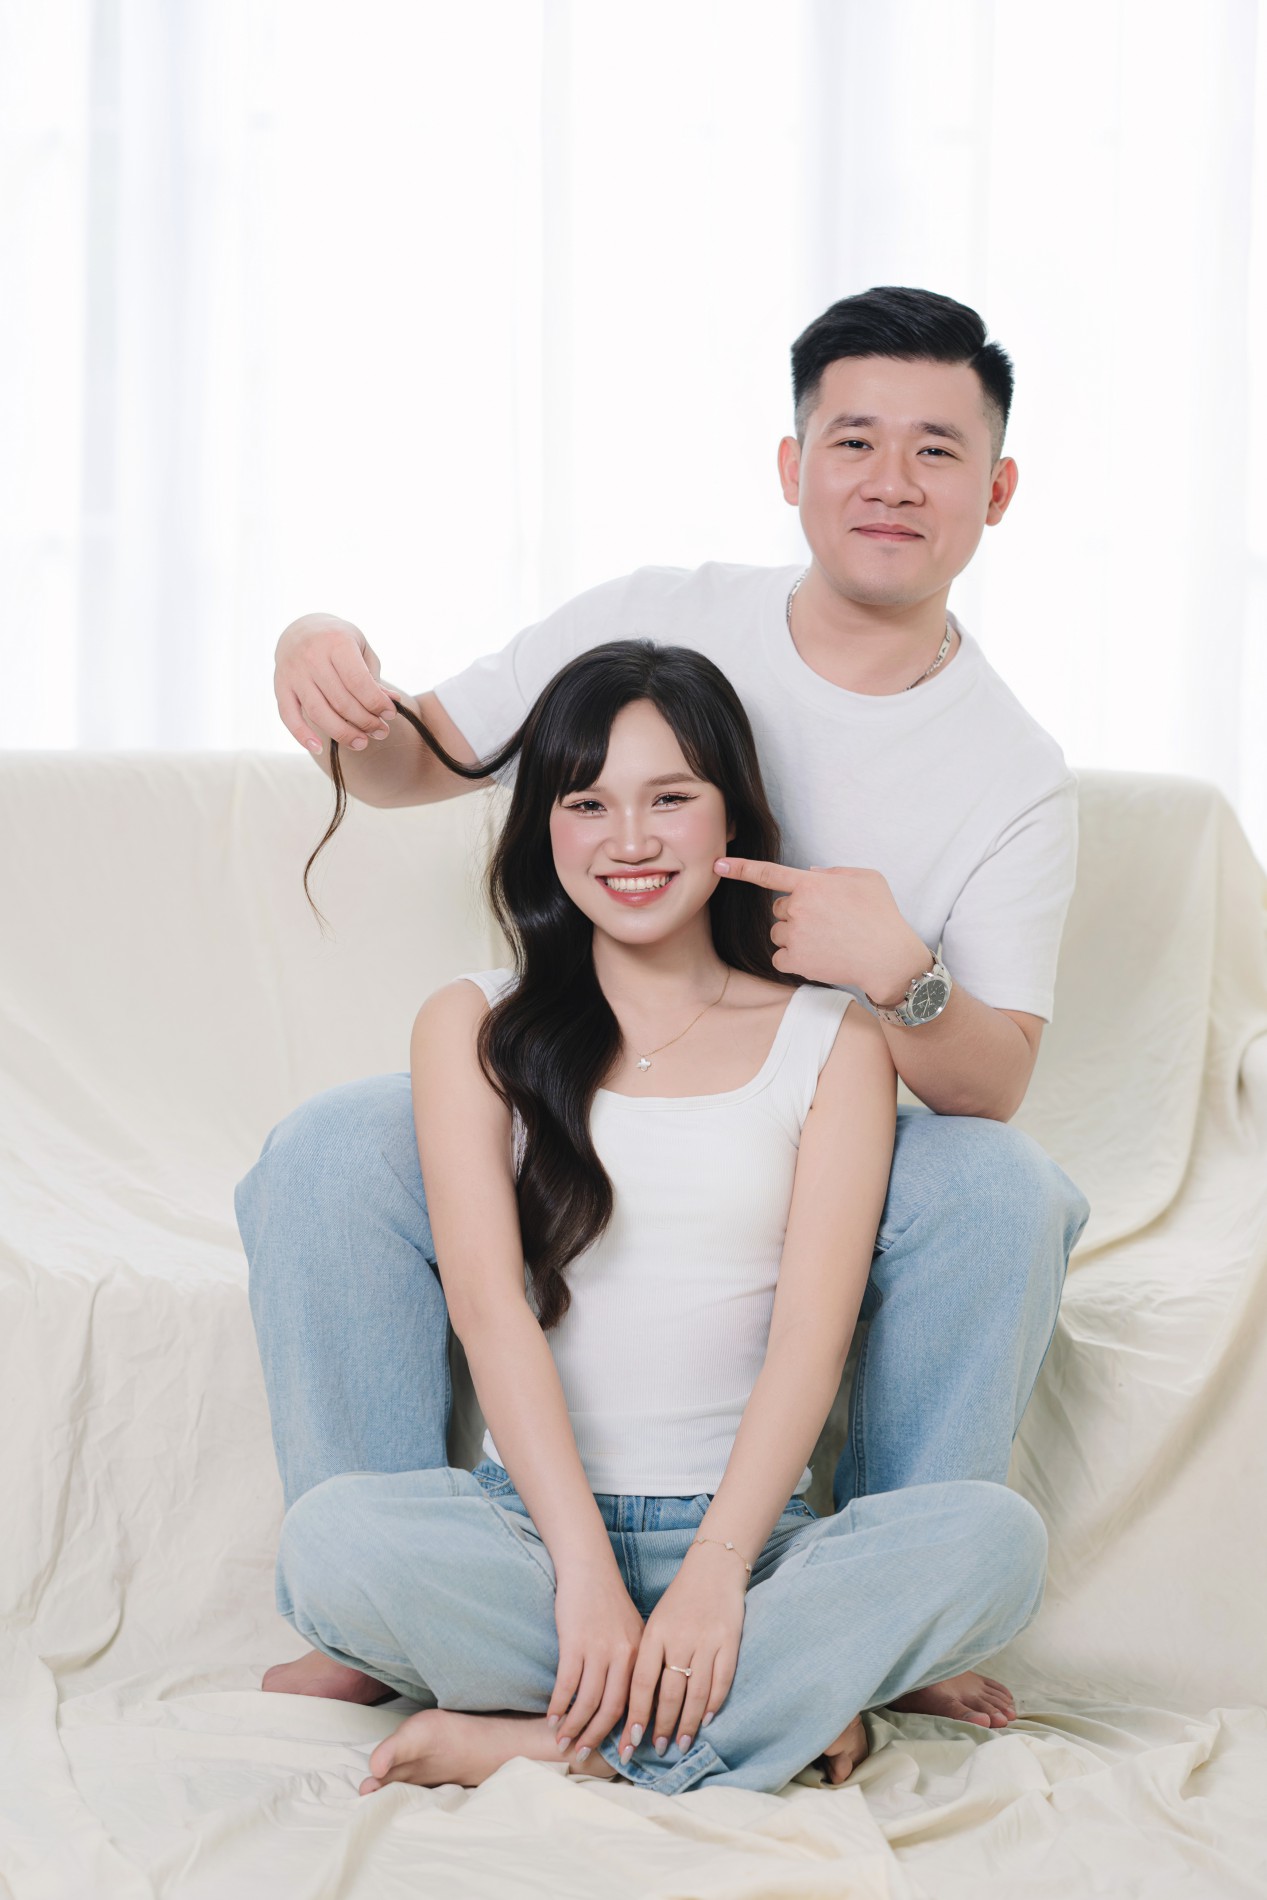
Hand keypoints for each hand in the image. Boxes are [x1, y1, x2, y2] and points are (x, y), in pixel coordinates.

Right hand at [274, 612, 399, 754]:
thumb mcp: (360, 649)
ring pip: (318, 713)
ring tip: (361, 743)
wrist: (302, 629)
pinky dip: (302, 735)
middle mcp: (312, 657)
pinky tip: (319, 748)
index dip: (376, 703)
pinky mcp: (280, 686)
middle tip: (381, 732)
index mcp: (336, 642)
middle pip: (340, 701)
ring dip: (342, 733)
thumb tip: (392, 703)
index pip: (358, 682)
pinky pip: (289, 716)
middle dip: (365, 722)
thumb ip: (373, 677)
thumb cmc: (338, 642)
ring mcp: (293, 673)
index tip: (390, 715)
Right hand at [548, 1561, 644, 1760]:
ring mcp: (599, 1649)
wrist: (588, 1568)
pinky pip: (567, 1684)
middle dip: (597, 1736)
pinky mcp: (575, 1642)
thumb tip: (629, 1703)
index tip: (623, 1755)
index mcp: (642, 1654)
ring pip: (588, 1701)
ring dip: (574, 1725)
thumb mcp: (632, 1631)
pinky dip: (559, 1705)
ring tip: (563, 1741)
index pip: (638, 1702)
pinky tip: (552, 1717)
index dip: (629, 1731)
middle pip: (612, 1708)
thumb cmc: (607, 1602)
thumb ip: (632, 1663)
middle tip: (583, 1755)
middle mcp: (624, 1654)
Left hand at [618, 1544, 746, 1759]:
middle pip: (670, 1693)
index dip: (637, 1714)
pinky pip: (721, 1681)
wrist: (713, 1568)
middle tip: (659, 1748)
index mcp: (655, 1633)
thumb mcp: (656, 1623)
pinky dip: (714, 1704)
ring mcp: (707, 1641)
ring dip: (688, 1723)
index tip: (631, 1739)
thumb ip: (649, 1657)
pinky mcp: (730, 1642)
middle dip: (663, 1726)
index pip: (641, 1682)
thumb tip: (641, 1702)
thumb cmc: (679, 1601)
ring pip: (696, 1693)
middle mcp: (680, 1639)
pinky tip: (706, 1720)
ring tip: (682, 1744)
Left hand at [713, 855, 928, 1000]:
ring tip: (825, 941)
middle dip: (795, 914)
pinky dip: (792, 959)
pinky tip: (817, 957)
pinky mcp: (795, 960)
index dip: (740, 867)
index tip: (718, 864)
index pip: (769, 872)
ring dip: (793, 936)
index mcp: (812, 884)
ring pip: (777, 933)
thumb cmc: (882, 916)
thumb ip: (834, 872)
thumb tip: (810, 874)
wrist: (888, 958)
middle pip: (778, 909)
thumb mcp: (866, 879)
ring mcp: (795, 935)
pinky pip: (779, 957)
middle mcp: (798, 908)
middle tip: (824, 922)